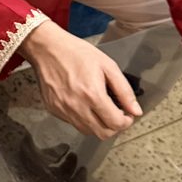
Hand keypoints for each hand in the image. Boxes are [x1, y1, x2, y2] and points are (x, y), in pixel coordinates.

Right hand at [20, 20, 142, 139]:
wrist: (46, 48)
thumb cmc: (76, 52)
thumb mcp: (107, 65)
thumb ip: (124, 90)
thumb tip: (135, 110)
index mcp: (92, 94)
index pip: (116, 123)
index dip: (126, 121)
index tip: (127, 114)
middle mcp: (76, 106)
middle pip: (103, 133)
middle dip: (114, 126)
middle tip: (116, 114)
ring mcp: (63, 110)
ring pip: (88, 132)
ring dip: (99, 125)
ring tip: (101, 109)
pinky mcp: (54, 110)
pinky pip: (73, 123)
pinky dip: (83, 119)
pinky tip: (84, 104)